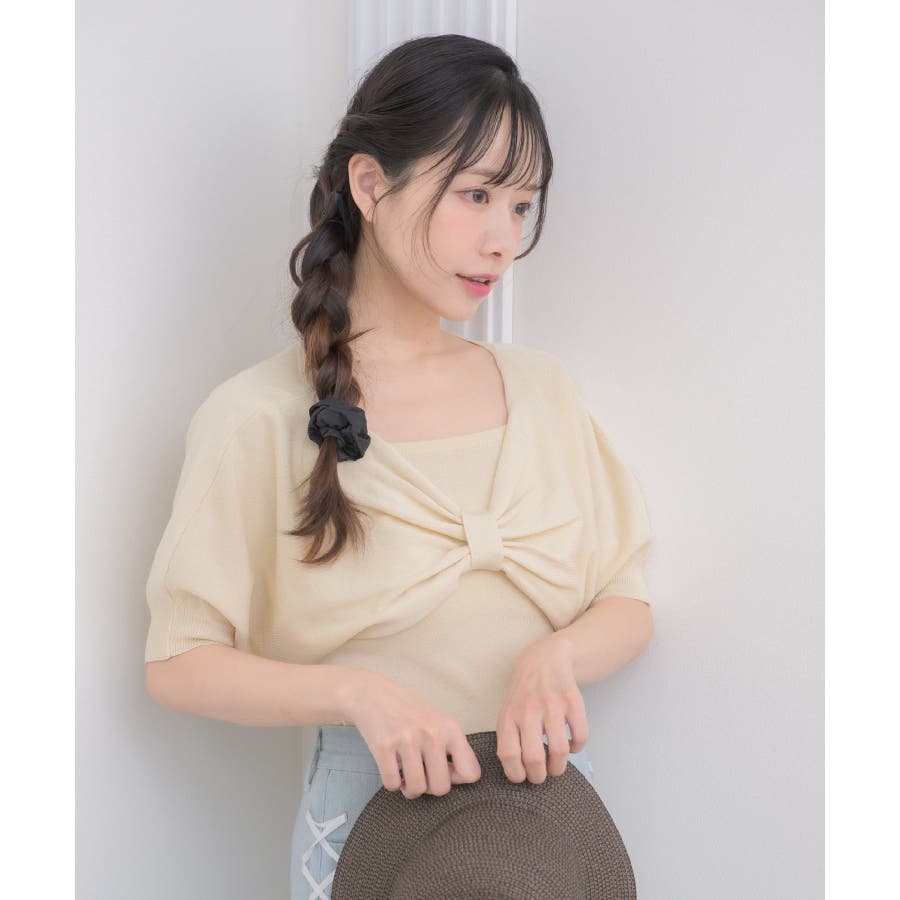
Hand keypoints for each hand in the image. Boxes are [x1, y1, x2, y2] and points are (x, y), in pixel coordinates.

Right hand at [345, 669, 481, 799]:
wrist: (374, 694)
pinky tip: (392, 768)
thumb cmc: (410, 714)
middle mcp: (432, 733)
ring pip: (417, 789)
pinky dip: (391, 783)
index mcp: (450, 728)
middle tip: (421, 774)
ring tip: (406, 774)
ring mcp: (407, 739)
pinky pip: (392, 784)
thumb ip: (453, 750)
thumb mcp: (439, 723)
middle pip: (442, 788)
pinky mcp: (384, 746)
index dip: (457, 779)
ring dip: (409, 788)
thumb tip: (459, 782)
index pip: (471, 773)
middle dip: (430, 788)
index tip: (443, 770)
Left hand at [495, 634, 588, 783]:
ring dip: (559, 766)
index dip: (516, 774)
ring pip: (559, 750)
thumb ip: (509, 738)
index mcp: (509, 715)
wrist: (544, 659)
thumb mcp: (508, 711)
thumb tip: (516, 772)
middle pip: (534, 757)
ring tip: (556, 766)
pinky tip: (570, 744)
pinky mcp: (573, 701)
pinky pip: (580, 736)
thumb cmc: (523, 694)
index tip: (522, 777)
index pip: (509, 754)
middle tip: (541, 776)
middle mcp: (529, 710)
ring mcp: (552, 704)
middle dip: (539, 776)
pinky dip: (577, 747)